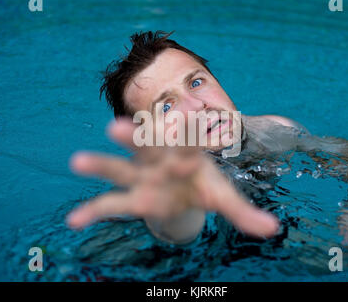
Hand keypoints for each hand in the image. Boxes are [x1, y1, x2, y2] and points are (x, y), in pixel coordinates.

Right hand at [66, 118, 278, 239]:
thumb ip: (244, 213)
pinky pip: (110, 202)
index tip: (186, 119)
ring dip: (100, 164)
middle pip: (146, 145)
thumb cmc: (202, 186)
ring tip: (77, 161)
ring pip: (120, 167)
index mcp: (188, 154)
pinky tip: (73, 221)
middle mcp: (161, 159)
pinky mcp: (131, 193)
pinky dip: (92, 211)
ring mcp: (142, 175)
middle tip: (115, 126)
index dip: (188, 133)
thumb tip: (273, 229)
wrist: (183, 188)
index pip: (189, 140)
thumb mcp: (223, 198)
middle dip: (133, 137)